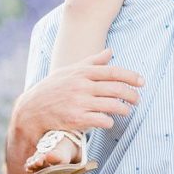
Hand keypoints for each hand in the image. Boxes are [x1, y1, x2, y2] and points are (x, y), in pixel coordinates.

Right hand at [13, 49, 143, 147]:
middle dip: (131, 95)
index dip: (131, 76)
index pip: (112, 72)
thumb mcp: (69, 71)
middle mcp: (81, 86)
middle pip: (116, 89)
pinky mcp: (76, 119)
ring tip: (126, 110)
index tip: (142, 82)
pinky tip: (109, 121)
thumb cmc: (52, 89)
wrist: (31, 110)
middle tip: (137, 99)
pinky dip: (109, 121)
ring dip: (124, 109)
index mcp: (81, 73)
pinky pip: (102, 120)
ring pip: (112, 105)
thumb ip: (91, 62)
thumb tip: (110, 51)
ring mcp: (79, 103)